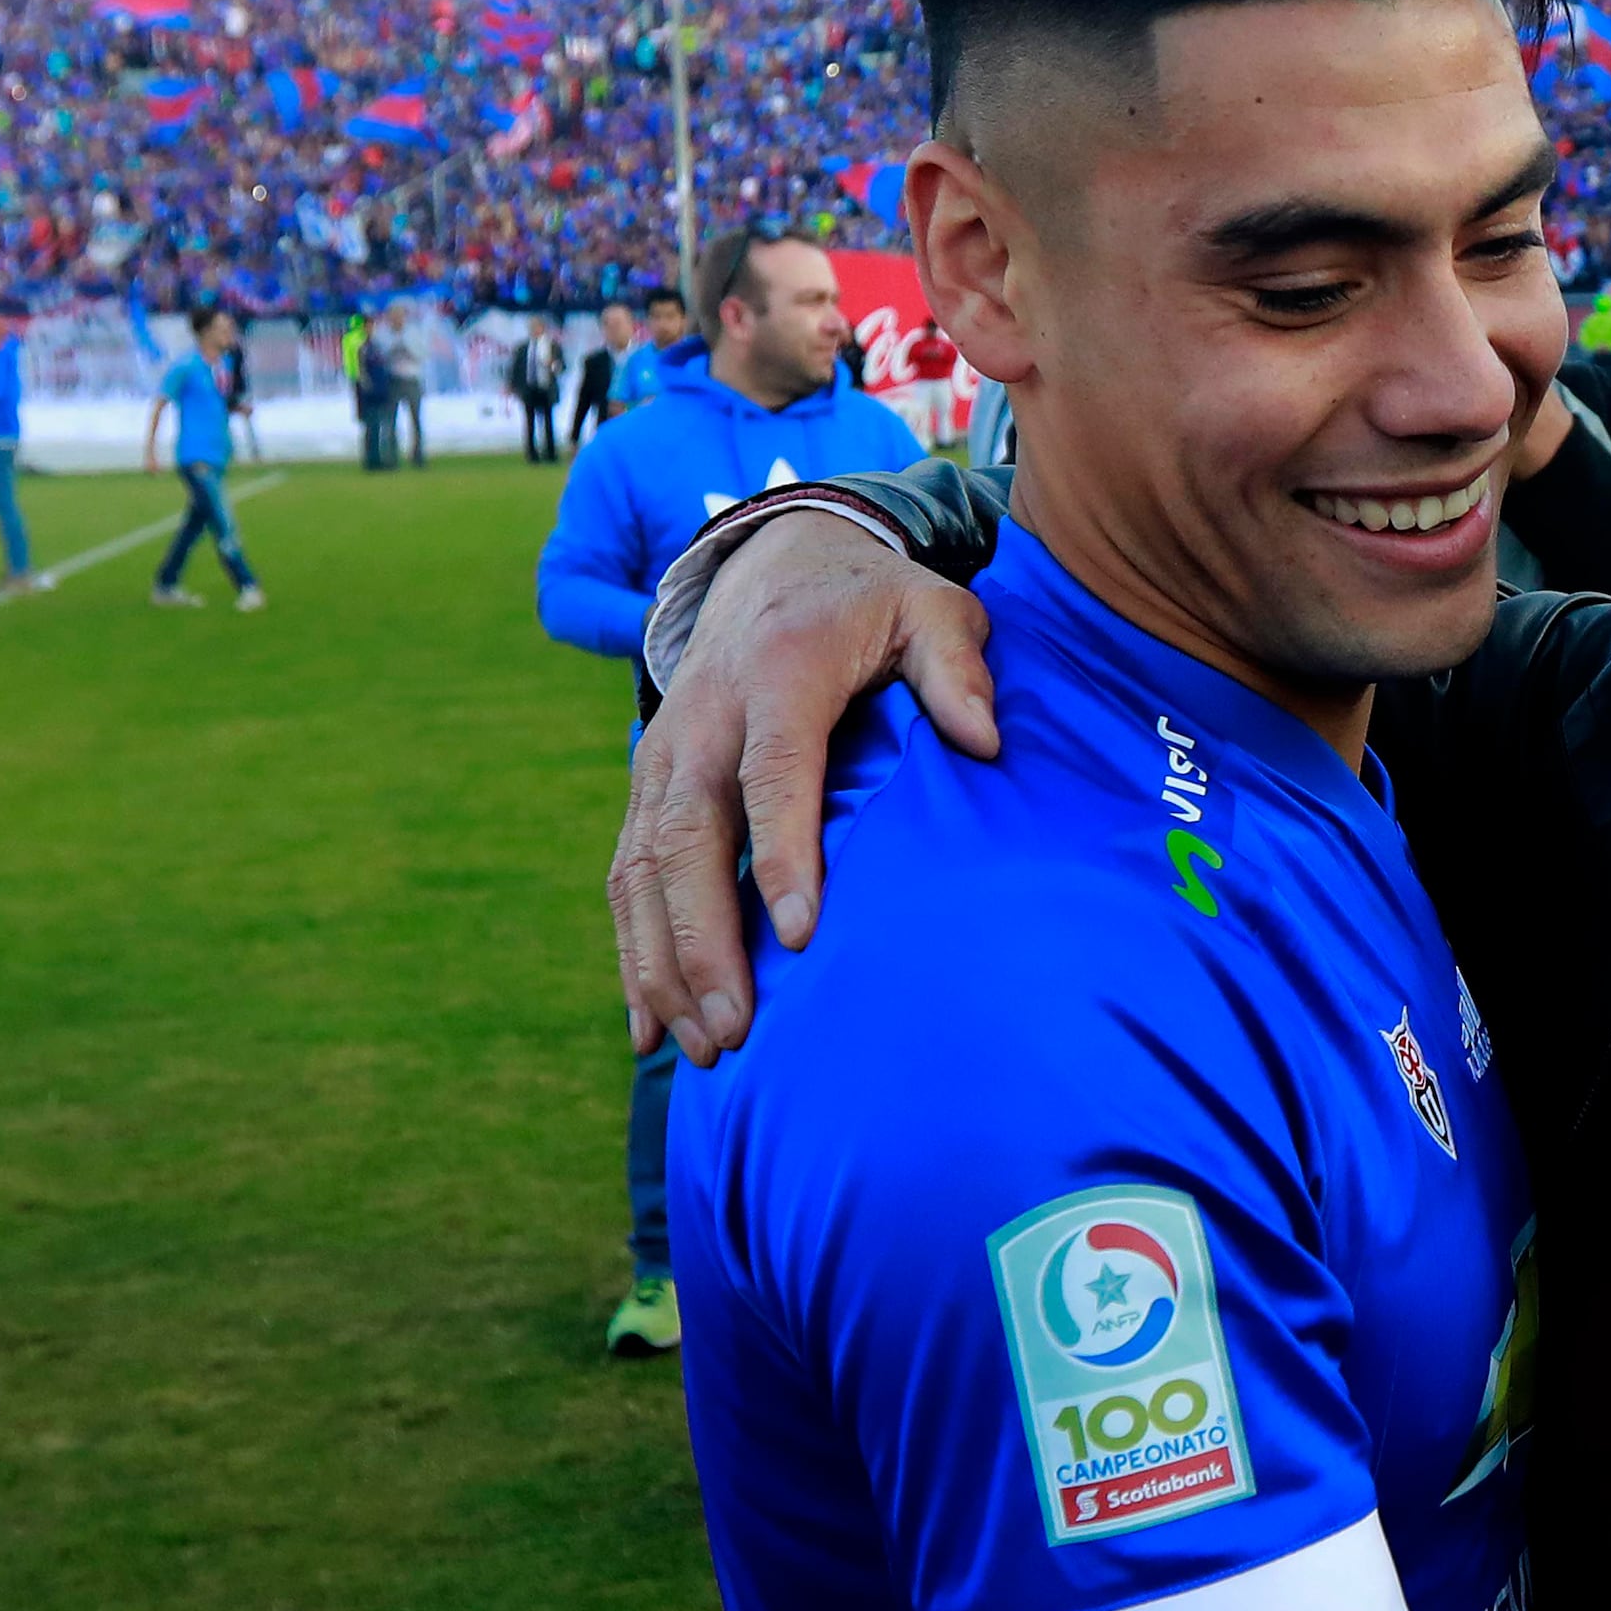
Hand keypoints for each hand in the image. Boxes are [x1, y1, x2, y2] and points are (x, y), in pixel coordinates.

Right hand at [612, 514, 1000, 1062]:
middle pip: (688, 836)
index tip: (800, 934)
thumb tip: (983, 740)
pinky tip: (651, 1029)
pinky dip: (632, 954)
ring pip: (644, 868)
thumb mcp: (929, 607)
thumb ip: (957, 664)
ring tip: (700, 1048)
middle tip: (738, 1028)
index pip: (775, 771)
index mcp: (779, 673)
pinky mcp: (647, 787)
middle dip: (703, 939)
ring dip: (663, 964)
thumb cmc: (870, 603)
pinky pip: (626, 877)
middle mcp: (704, 717)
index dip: (782, 853)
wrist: (775, 562)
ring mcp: (664, 756)